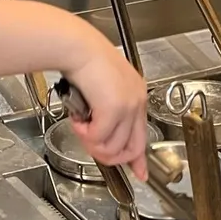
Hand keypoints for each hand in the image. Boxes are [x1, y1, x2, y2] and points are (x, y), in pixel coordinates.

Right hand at [64, 33, 148, 179]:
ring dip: (93, 144)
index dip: (139, 159)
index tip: (139, 173)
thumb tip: (99, 133)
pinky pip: (99, 137)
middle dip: (111, 157)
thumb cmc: (83, 59)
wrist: (76, 46)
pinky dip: (84, 135)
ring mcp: (128, 105)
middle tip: (91, 147)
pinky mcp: (114, 108)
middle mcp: (137, 100)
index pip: (143, 135)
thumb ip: (105, 111)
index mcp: (136, 94)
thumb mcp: (100, 88)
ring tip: (81, 128)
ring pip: (114, 147)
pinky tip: (78, 121)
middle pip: (133, 148)